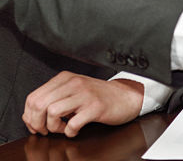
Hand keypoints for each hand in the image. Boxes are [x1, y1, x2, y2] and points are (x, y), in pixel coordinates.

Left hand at [22, 72, 143, 136]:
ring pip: (52, 113)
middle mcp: (74, 83)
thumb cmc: (98, 96)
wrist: (126, 96)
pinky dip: (70, 132)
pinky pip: (72, 124)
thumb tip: (30, 116)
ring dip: (54, 128)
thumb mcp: (73, 91)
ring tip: (64, 128)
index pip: (33, 97)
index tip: (36, 124)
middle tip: (47, 130)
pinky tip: (75, 130)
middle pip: (39, 105)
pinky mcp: (95, 107)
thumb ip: (53, 98)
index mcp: (65, 78)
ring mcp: (85, 95)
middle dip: (38, 123)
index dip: (29, 116)